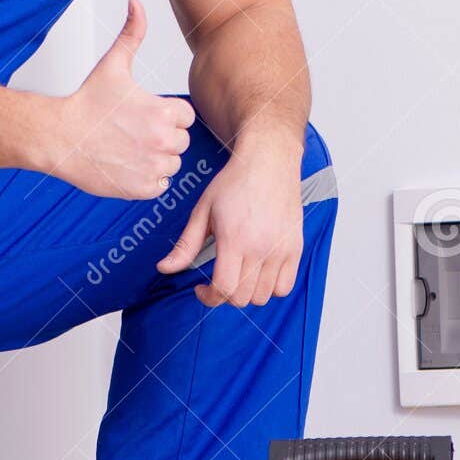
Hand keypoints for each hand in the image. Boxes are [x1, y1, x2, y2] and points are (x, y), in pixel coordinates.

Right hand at [45, 0, 193, 198]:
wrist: (59, 137)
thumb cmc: (86, 103)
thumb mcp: (113, 64)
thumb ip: (132, 33)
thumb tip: (136, 3)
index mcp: (163, 112)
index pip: (185, 117)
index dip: (166, 114)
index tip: (144, 114)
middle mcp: (162, 141)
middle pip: (180, 142)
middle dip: (161, 137)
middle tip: (132, 131)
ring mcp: (152, 167)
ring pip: (171, 165)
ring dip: (155, 158)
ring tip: (128, 147)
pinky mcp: (141, 189)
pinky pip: (159, 186)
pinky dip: (146, 179)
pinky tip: (127, 164)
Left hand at [156, 132, 303, 305]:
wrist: (268, 162)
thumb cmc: (234, 182)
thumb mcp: (202, 211)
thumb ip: (186, 245)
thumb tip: (164, 268)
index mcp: (234, 239)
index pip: (223, 289)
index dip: (208, 297)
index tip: (201, 289)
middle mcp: (261, 248)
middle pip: (242, 298)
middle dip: (224, 295)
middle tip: (217, 280)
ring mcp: (281, 250)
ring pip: (263, 296)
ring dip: (247, 293)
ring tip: (238, 274)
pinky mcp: (295, 248)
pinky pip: (284, 286)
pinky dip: (270, 288)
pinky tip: (258, 273)